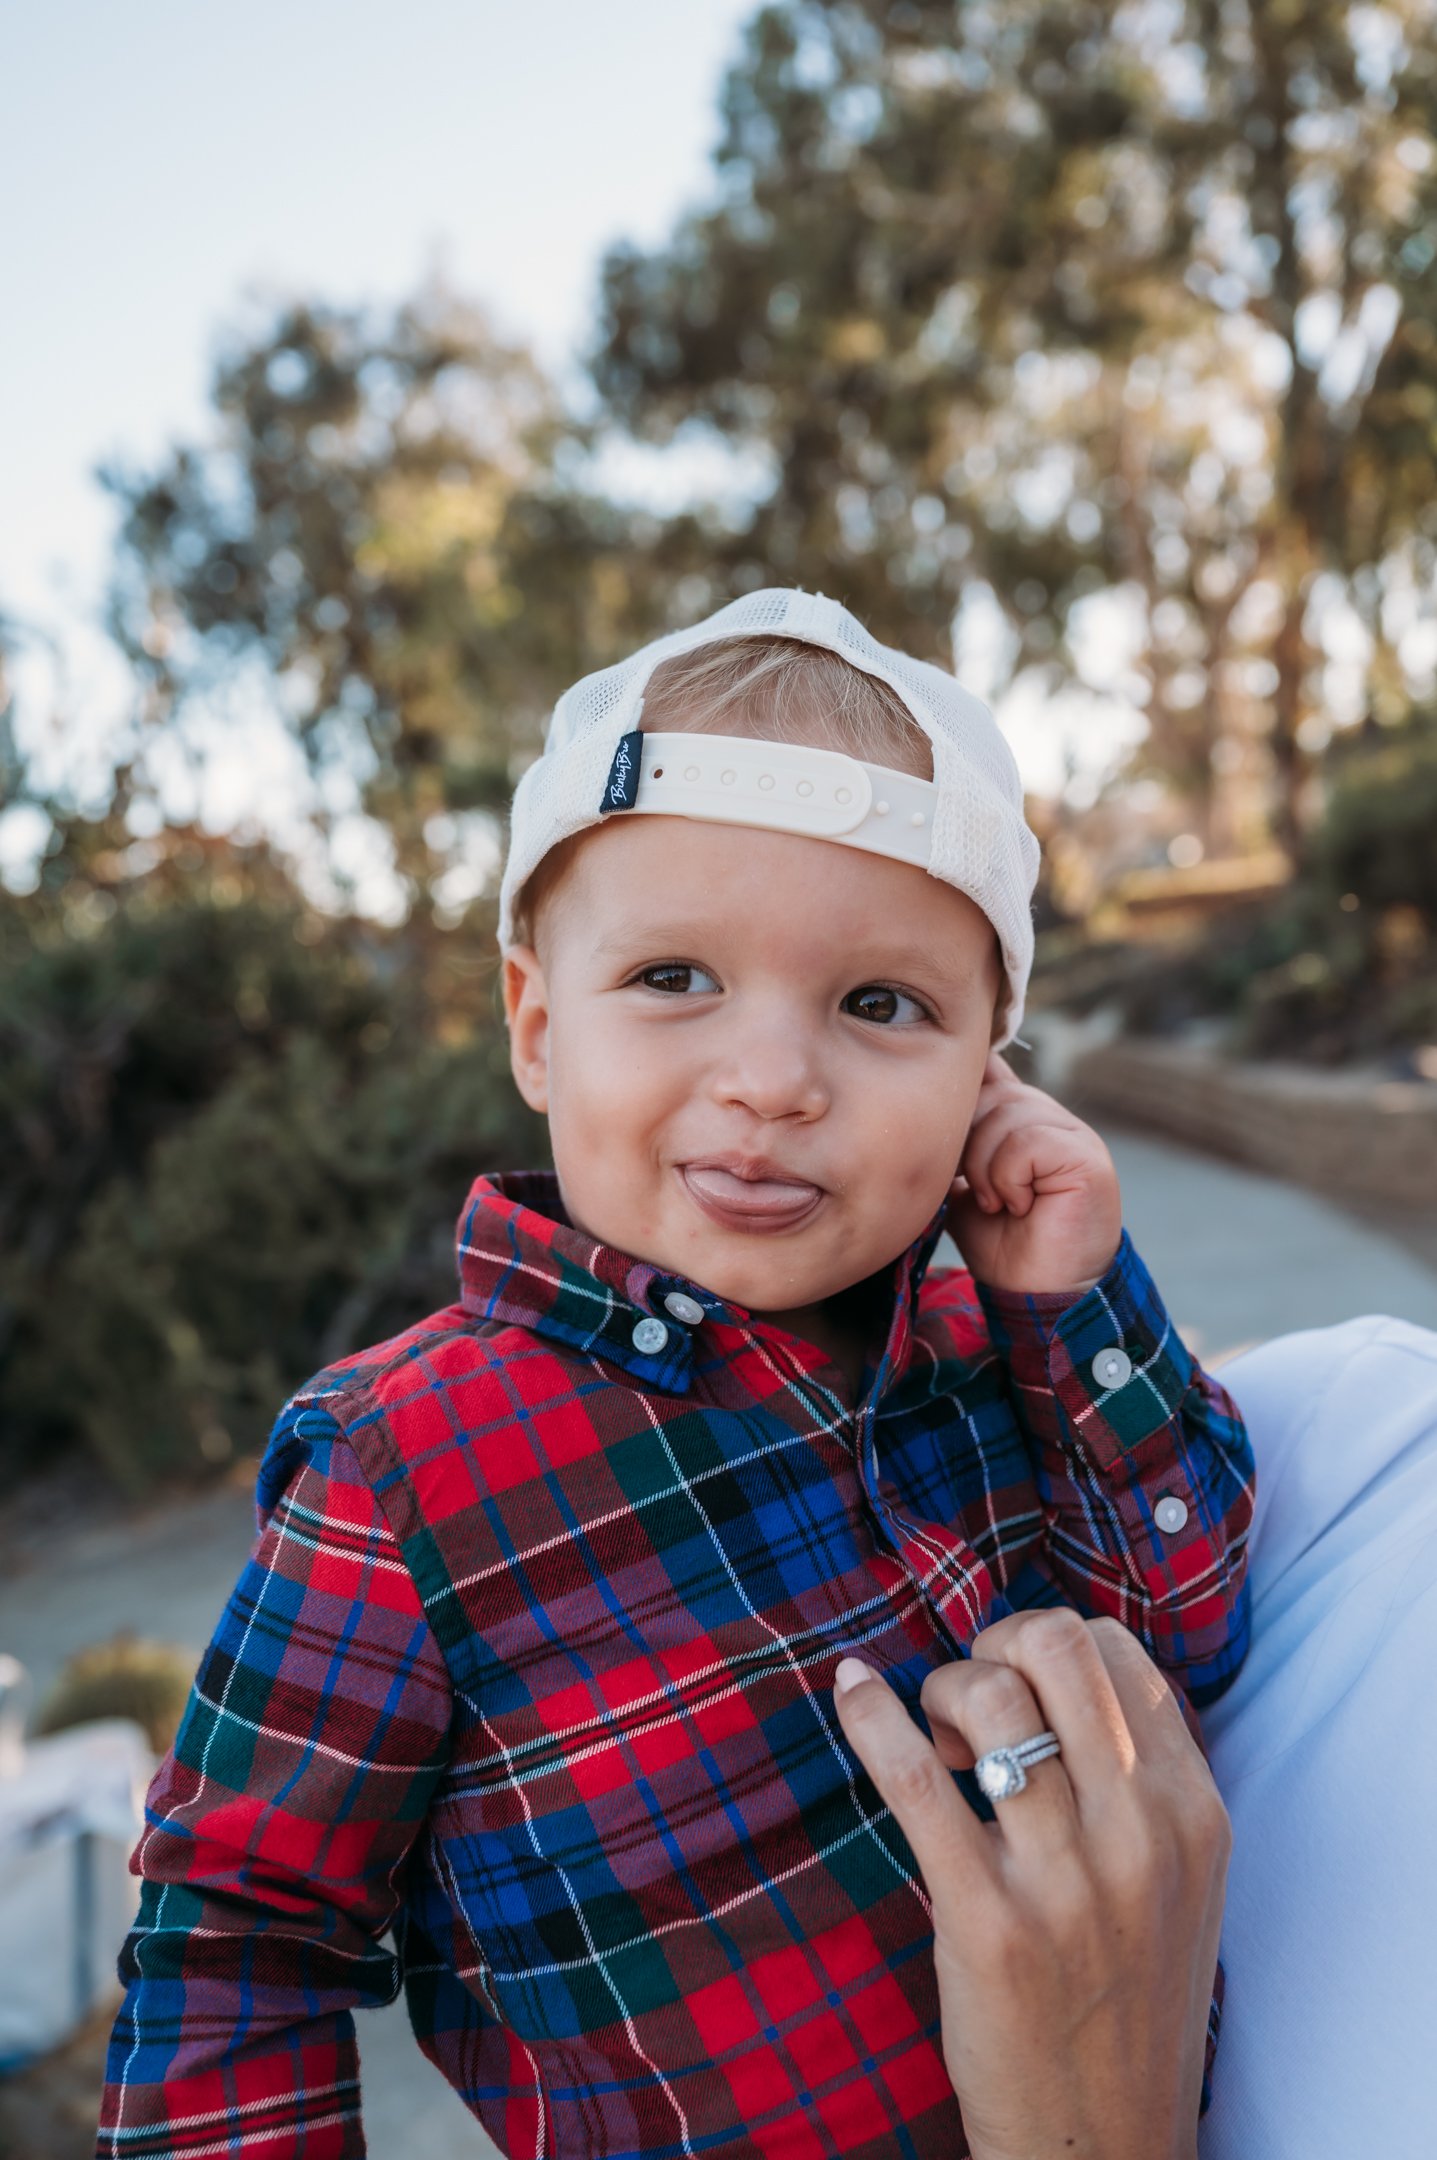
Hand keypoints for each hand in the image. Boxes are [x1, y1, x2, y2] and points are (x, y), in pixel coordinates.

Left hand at [833, 1612, 1229, 2159]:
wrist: (1104, 2141)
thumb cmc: (1127, 1996)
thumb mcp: (1179, 1880)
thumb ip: (1143, 1777)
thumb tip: (1055, 1668)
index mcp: (1192, 1812)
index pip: (1117, 1650)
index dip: (1049, 1643)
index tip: (1019, 1686)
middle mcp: (1141, 1833)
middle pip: (1057, 1645)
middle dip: (995, 1644)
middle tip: (971, 1699)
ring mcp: (1066, 1879)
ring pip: (991, 1698)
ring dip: (944, 1690)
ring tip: (942, 1746)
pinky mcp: (986, 1922)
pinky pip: (916, 1778)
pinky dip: (872, 1717)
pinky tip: (853, 1690)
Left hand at [947, 1053, 1121, 1293]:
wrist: (1036, 1294)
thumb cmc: (1002, 1245)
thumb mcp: (965, 1184)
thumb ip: (954, 1144)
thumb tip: (919, 1105)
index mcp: (1024, 1118)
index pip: (988, 1070)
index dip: (961, 1089)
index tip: (943, 1128)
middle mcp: (1052, 1117)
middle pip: (988, 1093)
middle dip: (966, 1145)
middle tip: (975, 1190)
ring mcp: (1074, 1133)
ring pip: (1005, 1115)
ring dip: (986, 1168)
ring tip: (999, 1204)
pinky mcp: (1086, 1157)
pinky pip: (1027, 1142)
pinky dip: (1009, 1179)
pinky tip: (1019, 1206)